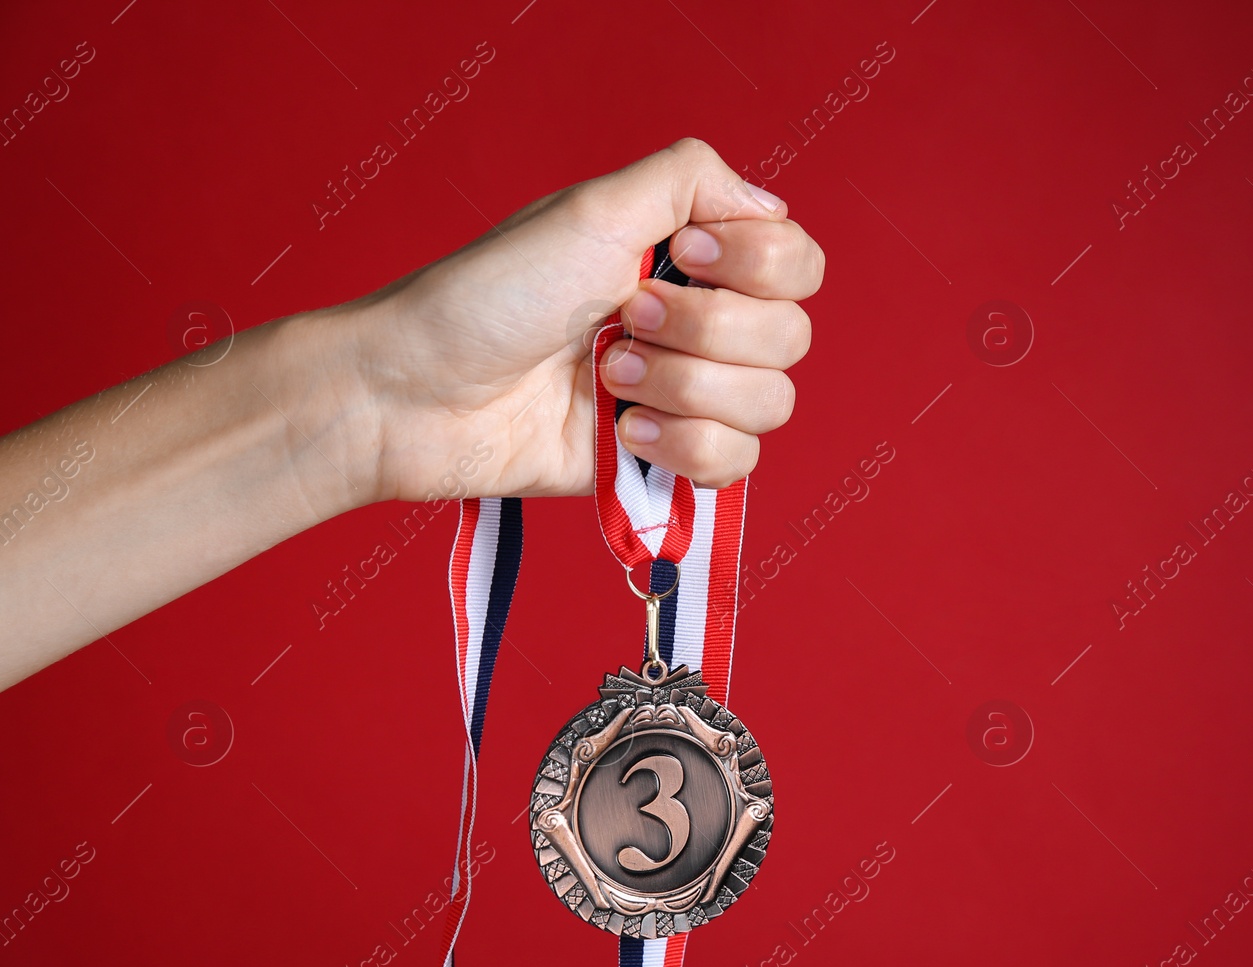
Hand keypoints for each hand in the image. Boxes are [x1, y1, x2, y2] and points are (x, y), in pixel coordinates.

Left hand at [343, 137, 824, 500]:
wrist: (421, 394)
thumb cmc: (489, 295)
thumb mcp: (590, 209)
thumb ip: (691, 180)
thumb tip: (771, 205)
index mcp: (690, 257)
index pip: (798, 263)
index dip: (756, 266)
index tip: (681, 257)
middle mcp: (698, 322)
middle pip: (790, 338)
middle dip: (705, 333)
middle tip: (623, 321)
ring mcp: (685, 395)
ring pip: (769, 405)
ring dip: (687, 390)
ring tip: (609, 381)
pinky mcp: (664, 459)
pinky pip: (735, 465)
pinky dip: (685, 448)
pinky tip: (626, 433)